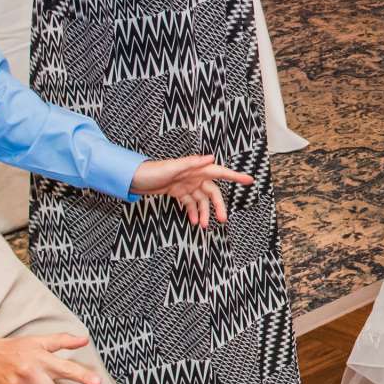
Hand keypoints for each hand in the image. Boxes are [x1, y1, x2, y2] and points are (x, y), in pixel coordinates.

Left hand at [131, 154, 256, 228]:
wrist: (133, 179)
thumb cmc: (152, 171)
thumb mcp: (172, 167)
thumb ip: (192, 163)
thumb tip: (211, 157)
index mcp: (196, 168)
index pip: (219, 172)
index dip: (235, 176)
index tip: (249, 180)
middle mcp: (193, 176)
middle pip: (212, 192)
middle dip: (218, 206)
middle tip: (222, 219)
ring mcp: (186, 185)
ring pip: (201, 201)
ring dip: (204, 213)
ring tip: (204, 226)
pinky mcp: (178, 192)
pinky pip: (190, 204)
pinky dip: (193, 212)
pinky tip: (193, 221)